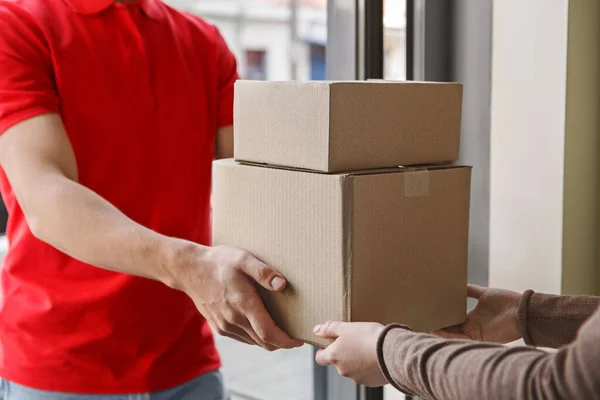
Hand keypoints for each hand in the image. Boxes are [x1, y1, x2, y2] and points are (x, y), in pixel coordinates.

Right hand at [174, 245, 301, 350]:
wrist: (190, 269)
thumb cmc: (219, 262)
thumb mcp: (243, 259)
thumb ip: (263, 272)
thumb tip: (282, 284)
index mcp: (243, 304)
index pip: (268, 333)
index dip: (286, 341)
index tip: (298, 340)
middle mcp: (233, 320)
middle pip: (264, 342)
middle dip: (281, 342)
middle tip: (294, 335)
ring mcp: (225, 326)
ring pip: (253, 342)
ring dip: (269, 340)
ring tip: (281, 329)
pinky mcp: (219, 327)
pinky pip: (243, 338)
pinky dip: (255, 337)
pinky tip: (261, 325)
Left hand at [314, 321, 387, 386]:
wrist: (392, 352)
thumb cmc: (369, 337)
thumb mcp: (347, 327)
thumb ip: (330, 328)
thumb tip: (317, 330)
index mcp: (334, 356)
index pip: (320, 358)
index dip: (324, 350)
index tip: (331, 343)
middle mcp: (342, 370)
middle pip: (337, 362)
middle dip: (344, 353)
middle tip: (356, 341)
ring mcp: (356, 377)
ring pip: (352, 368)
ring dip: (357, 360)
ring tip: (369, 348)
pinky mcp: (370, 382)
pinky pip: (365, 374)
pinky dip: (368, 366)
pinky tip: (376, 357)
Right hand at [433, 284, 520, 342]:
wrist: (521, 310)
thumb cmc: (506, 300)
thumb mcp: (484, 293)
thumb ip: (471, 290)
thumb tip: (458, 283)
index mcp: (473, 316)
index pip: (454, 318)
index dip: (442, 317)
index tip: (429, 314)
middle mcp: (473, 326)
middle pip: (452, 328)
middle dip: (438, 326)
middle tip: (422, 322)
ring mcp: (476, 333)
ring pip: (454, 334)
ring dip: (440, 333)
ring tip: (426, 328)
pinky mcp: (480, 339)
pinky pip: (461, 338)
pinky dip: (449, 336)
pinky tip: (438, 332)